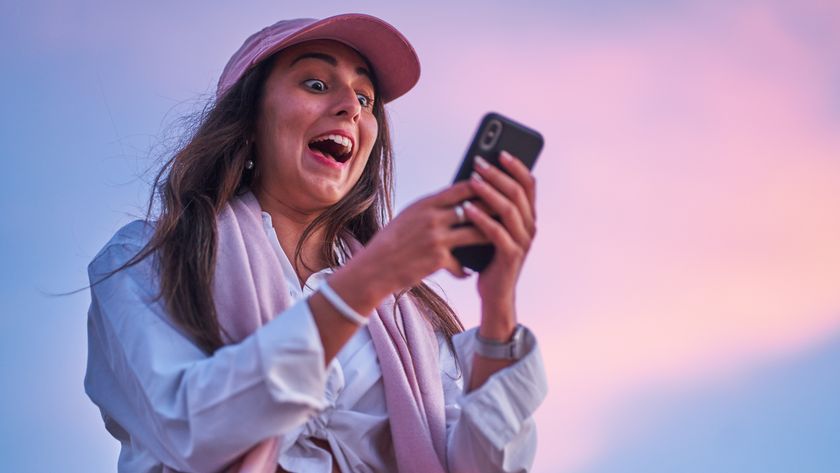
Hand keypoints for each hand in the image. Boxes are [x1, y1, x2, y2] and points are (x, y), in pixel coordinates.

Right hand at [333, 180, 488, 309]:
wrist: (374, 267)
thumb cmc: (391, 240)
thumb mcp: (409, 216)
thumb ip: (432, 208)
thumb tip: (455, 200)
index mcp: (426, 204)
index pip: (462, 188)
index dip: (483, 186)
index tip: (497, 186)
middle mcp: (433, 218)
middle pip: (475, 209)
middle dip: (494, 210)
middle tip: (509, 211)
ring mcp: (436, 239)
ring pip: (475, 234)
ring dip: (489, 237)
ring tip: (499, 239)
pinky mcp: (437, 260)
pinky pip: (461, 264)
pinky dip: (465, 269)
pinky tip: (468, 272)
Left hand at [464, 151, 536, 339]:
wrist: (493, 293)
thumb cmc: (488, 256)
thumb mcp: (491, 227)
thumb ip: (489, 205)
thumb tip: (474, 175)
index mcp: (528, 216)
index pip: (528, 184)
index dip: (516, 166)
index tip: (499, 151)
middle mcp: (530, 227)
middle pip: (518, 193)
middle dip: (497, 175)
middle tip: (478, 162)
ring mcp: (522, 242)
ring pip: (508, 210)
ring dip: (489, 192)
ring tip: (471, 181)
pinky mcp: (510, 257)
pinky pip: (496, 233)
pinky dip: (481, 219)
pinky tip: (467, 209)